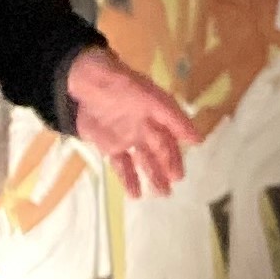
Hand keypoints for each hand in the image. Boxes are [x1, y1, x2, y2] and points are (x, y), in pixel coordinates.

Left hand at [66, 47, 196, 198]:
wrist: (84, 84)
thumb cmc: (118, 84)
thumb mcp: (147, 96)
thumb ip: (171, 116)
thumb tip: (196, 137)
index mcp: (157, 112)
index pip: (172, 132)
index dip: (182, 143)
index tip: (193, 156)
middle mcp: (146, 126)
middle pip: (161, 149)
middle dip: (169, 165)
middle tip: (175, 181)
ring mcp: (128, 138)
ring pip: (145, 160)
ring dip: (153, 176)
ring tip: (162, 193)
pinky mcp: (110, 146)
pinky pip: (122, 165)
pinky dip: (129, 179)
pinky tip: (135, 194)